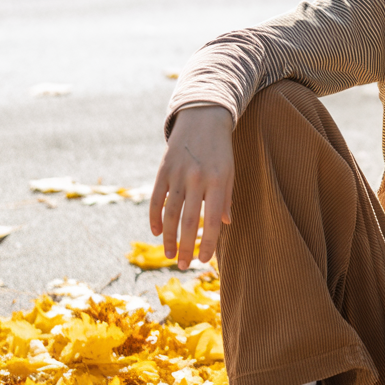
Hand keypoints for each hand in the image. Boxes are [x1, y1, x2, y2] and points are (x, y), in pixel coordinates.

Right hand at [150, 106, 233, 270]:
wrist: (203, 118)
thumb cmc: (221, 150)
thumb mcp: (229, 172)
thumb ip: (226, 198)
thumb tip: (223, 225)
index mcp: (217, 182)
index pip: (211, 221)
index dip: (208, 243)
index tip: (203, 261)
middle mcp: (196, 179)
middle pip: (188, 221)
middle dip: (184, 246)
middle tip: (182, 266)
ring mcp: (178, 174)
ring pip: (170, 213)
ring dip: (168, 237)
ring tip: (168, 254)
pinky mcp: (163, 170)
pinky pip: (156, 198)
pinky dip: (154, 216)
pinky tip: (156, 232)